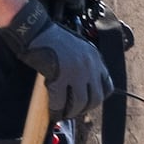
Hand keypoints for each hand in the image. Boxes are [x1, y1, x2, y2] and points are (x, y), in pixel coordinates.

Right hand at [0, 0, 114, 113]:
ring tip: (64, 113)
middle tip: (75, 111)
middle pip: (96, 98)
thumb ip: (84, 63)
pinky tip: (53, 111)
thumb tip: (83, 84)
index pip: (107, 86)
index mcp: (95, 58)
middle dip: (86, 108)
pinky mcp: (59, 76)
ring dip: (72, 112)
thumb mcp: (78, 47)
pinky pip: (60, 100)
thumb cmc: (52, 37)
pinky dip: (57, 109)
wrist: (36, 29)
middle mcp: (89, 66)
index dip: (98, 97)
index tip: (89, 102)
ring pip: (80, 102)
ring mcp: (75, 72)